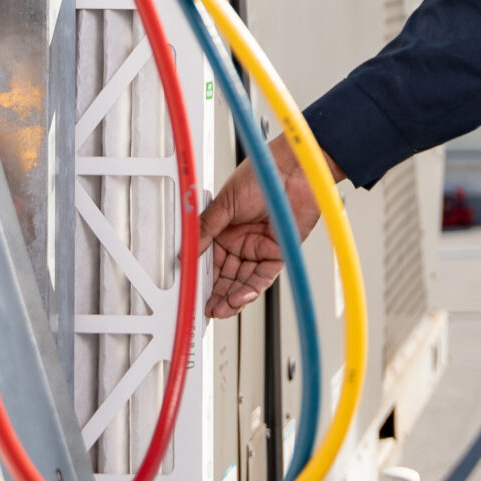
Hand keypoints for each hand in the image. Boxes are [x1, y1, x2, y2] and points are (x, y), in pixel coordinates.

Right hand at [198, 133, 340, 317]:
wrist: (294, 170)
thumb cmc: (261, 175)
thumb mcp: (226, 202)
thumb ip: (206, 228)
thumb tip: (186, 250)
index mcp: (224, 228)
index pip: (209, 259)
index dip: (200, 276)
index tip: (191, 291)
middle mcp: (241, 240)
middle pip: (225, 274)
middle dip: (215, 293)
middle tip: (203, 308)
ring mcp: (259, 247)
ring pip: (243, 280)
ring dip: (231, 297)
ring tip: (219, 310)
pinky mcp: (278, 252)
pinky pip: (263, 277)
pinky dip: (251, 289)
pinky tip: (239, 298)